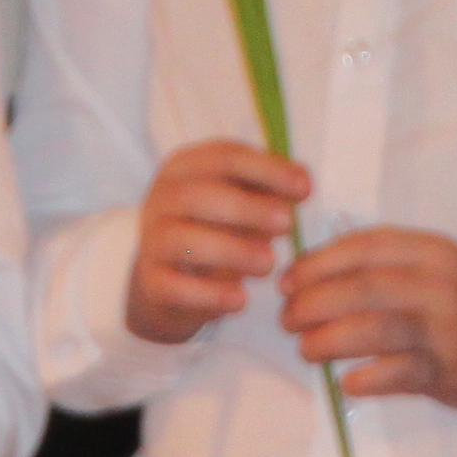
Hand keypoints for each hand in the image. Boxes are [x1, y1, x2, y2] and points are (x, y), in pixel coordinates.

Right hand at [128, 141, 306, 345]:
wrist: (167, 282)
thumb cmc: (213, 231)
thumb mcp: (239, 205)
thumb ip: (267, 192)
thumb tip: (303, 183)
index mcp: (185, 168)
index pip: (224, 157)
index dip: (267, 170)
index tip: (304, 188)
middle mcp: (161, 198)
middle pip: (197, 194)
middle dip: (247, 208)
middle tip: (286, 223)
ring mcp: (151, 240)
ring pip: (183, 240)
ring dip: (232, 250)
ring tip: (268, 263)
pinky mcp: (151, 281)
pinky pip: (176, 286)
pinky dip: (210, 294)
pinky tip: (240, 300)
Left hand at [282, 225, 456, 413]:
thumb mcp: (430, 265)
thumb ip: (380, 263)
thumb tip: (306, 273)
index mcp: (429, 250)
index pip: (364, 247)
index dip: (317, 263)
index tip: (286, 281)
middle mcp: (438, 284)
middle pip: (365, 288)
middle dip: (315, 303)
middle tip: (288, 319)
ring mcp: (445, 328)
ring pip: (378, 329)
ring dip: (331, 340)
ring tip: (306, 349)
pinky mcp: (448, 369)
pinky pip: (399, 374)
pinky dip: (366, 379)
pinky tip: (345, 382)